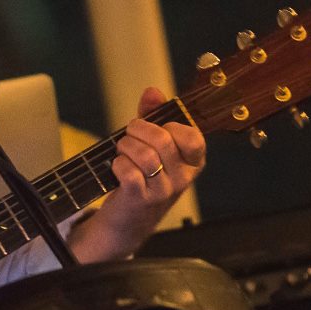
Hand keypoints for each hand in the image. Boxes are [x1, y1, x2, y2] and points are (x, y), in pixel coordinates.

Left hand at [67, 87, 205, 262]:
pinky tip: (117, 167)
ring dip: (125, 146)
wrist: (129, 217)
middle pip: (162, 140)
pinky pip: (129, 172)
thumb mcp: (152, 142)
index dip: (170, 125)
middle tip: (129, 134)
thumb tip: (153, 92)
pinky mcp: (141, 199)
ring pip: (144, 155)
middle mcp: (183, 177)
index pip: (193, 137)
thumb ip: (153, 115)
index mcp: (193, 161)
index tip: (157, 127)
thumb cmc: (143, 173)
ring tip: (122, 150)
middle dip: (138, 129)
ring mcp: (164, 190)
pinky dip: (118, 164)